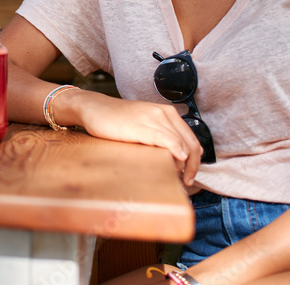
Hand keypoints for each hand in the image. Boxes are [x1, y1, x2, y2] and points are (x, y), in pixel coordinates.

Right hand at [78, 93, 202, 184]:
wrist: (94, 108)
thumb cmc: (117, 120)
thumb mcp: (144, 124)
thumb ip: (160, 136)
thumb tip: (176, 159)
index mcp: (167, 113)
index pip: (191, 139)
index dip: (196, 160)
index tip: (190, 175)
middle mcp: (163, 113)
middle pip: (190, 143)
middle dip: (193, 165)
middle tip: (187, 181)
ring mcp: (152, 118)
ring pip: (180, 143)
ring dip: (184, 165)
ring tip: (178, 178)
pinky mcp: (140, 126)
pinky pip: (165, 139)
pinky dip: (175, 150)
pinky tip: (178, 159)